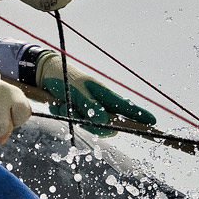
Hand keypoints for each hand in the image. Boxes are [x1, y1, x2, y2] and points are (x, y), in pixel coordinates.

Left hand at [27, 52, 155, 134]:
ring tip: (63, 103)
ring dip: (73, 116)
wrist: (45, 73)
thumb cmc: (65, 78)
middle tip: (78, 115)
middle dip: (92, 125)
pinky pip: (74, 121)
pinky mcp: (77, 112)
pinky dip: (64, 114)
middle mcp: (99, 103)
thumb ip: (91, 107)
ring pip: (89, 125)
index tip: (152, 122)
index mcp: (104, 94)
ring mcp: (89, 108)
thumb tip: (104, 122)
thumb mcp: (77, 92)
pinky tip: (58, 103)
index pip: (126, 107)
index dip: (140, 115)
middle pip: (107, 124)